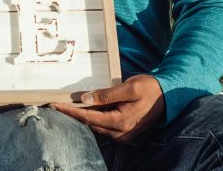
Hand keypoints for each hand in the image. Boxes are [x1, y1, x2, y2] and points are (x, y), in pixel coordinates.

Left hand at [50, 74, 164, 142]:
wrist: (169, 96)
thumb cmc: (150, 88)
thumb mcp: (129, 87)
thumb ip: (106, 94)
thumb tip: (85, 99)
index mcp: (121, 121)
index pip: (88, 117)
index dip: (69, 111)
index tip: (53, 105)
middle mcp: (121, 133)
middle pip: (89, 124)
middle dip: (72, 114)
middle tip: (55, 104)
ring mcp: (123, 135)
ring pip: (95, 126)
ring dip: (82, 116)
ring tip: (66, 105)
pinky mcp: (125, 133)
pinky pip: (103, 126)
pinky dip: (93, 118)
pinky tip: (85, 108)